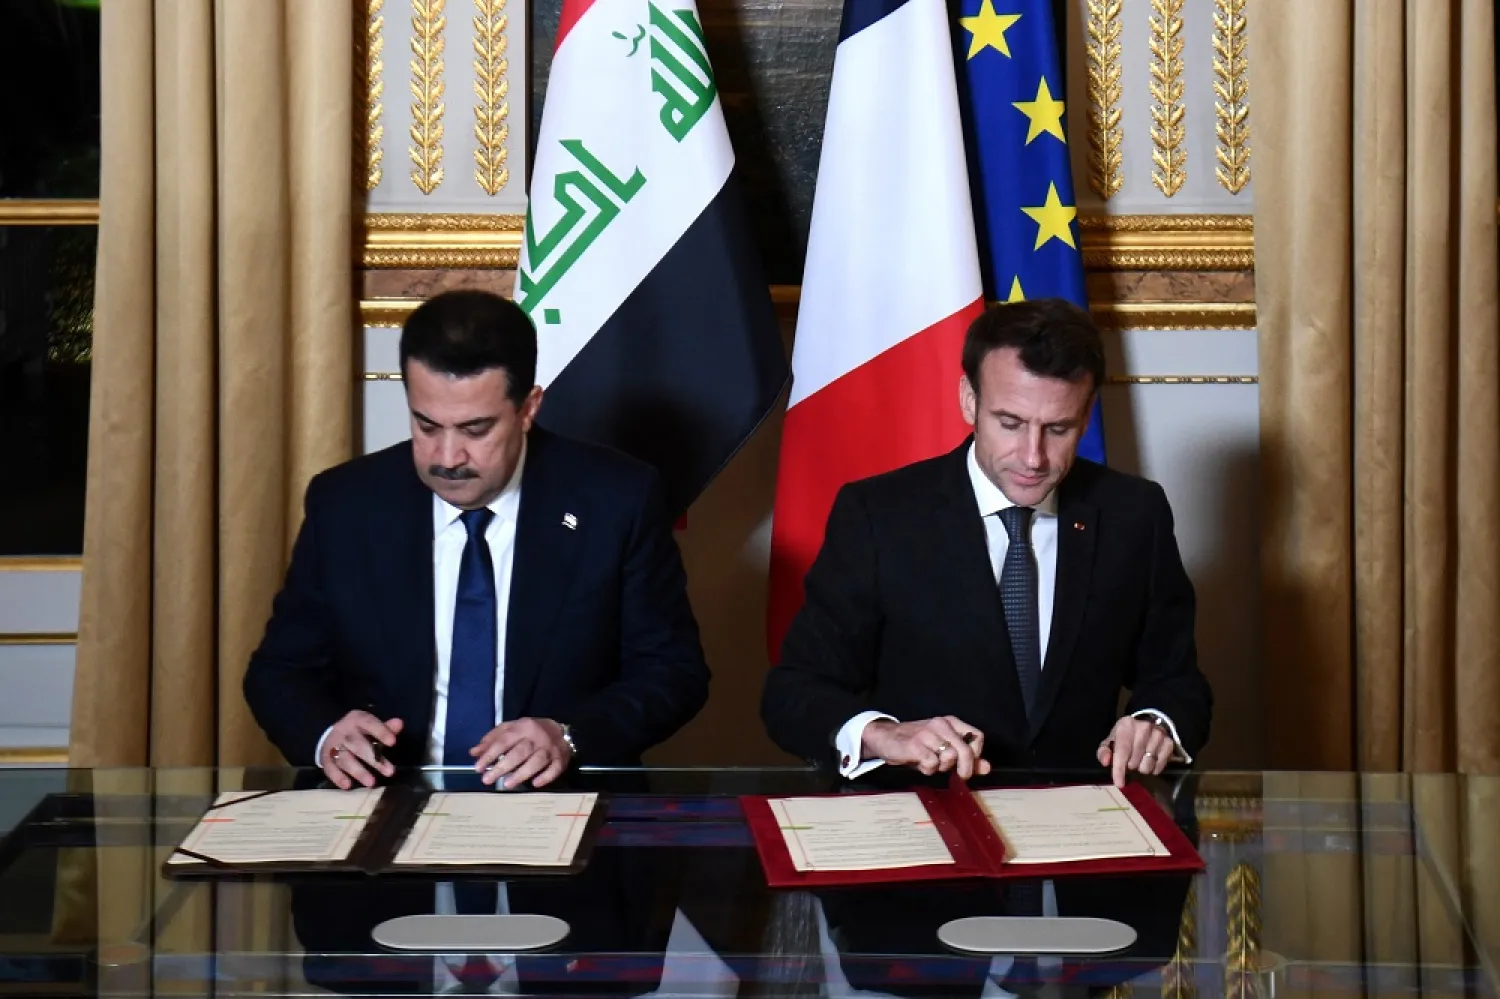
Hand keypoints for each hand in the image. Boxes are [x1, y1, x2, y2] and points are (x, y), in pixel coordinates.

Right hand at [322, 711, 401, 789]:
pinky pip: (330, 768)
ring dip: (358, 771)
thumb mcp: (370, 725)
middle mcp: (344, 732)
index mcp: (357, 720)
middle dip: (374, 759)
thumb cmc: (358, 731)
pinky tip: (348, 786)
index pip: (369, 723)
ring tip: (372, 783)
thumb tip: (399, 724)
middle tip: (390, 772)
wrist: (329, 733)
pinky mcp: (326, 758)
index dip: (381, 732)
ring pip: (345, 759)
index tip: (393, 742)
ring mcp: (333, 745)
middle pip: (358, 745)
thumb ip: (385, 727)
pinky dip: (338, 777)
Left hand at [470, 718, 572, 788]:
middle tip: (487, 780)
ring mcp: (550, 748)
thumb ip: (492, 739)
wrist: (560, 730)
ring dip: (521, 774)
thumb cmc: (529, 731)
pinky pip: (554, 768)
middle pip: (519, 752)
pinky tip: (535, 784)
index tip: (477, 768)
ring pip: (536, 761)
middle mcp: (537, 737)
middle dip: (502, 767)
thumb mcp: (510, 729)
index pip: (503, 741)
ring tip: (507, 785)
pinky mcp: (561, 758)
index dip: (489, 755)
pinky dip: (545, 777)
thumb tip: (474, 752)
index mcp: (522, 727)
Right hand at [861, 716, 989, 778]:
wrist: (885, 737)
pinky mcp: (914, 745)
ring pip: (949, 757)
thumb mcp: (943, 748)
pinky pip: (932, 763)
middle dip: (966, 768)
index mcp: (950, 722)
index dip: (977, 754)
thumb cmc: (917, 744)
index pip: (977, 737)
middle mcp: (941, 725)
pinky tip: (920, 764)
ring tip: (931, 764)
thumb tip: (987, 768)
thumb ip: (965, 757)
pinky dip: (928, 769)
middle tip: (960, 776)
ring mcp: (927, 734)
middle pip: (966, 750)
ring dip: (942, 767)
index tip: (969, 764)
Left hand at [1097, 716, 1174, 787]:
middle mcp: (1144, 727)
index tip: (1119, 783)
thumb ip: (1104, 751)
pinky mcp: (1169, 743)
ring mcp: (1159, 734)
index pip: (1122, 751)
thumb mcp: (1112, 740)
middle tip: (1130, 762)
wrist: (1148, 724)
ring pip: (1148, 765)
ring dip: (1142, 768)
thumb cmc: (1126, 735)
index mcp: (1126, 725)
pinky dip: (1154, 768)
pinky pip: (1160, 765)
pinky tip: (1150, 761)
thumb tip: (1105, 762)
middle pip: (1135, 760)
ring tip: (1140, 760)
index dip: (1119, 769)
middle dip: (1130, 766)